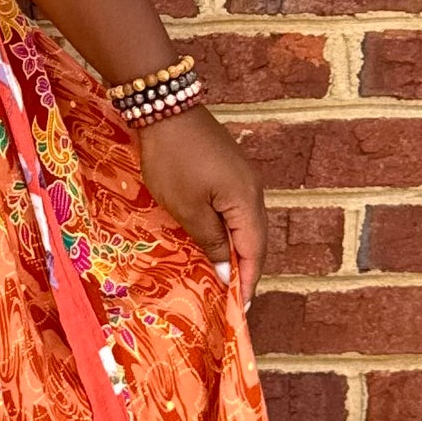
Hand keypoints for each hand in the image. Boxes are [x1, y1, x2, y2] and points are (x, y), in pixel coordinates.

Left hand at [134, 107, 267, 308]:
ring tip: (226, 280)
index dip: (247, 282)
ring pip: (247, 226)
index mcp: (248, 203)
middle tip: (234, 302)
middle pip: (255, 240)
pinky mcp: (231, 172)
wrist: (165, 109)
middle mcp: (254, 191)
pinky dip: (231, 233)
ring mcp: (244, 179)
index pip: (254, 253)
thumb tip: (228, 273)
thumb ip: (211, 242)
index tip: (240, 311)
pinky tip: (219, 245)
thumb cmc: (174, 162)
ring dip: (239, 253)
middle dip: (246, 271)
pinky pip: (237, 211)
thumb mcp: (188, 209)